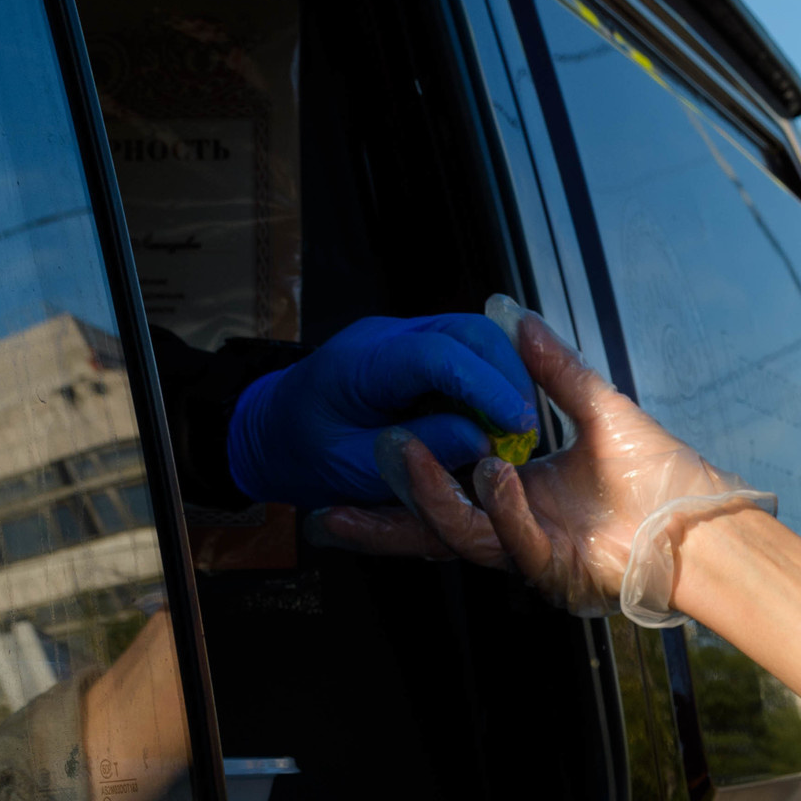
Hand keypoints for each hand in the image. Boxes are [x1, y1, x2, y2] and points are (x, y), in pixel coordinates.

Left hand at [227, 313, 536, 505]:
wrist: (273, 432)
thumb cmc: (303, 453)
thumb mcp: (351, 468)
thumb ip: (415, 453)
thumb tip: (482, 440)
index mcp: (360, 365)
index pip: (437, 356)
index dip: (487, 387)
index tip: (519, 424)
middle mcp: (387, 337)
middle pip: (469, 331)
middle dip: (509, 375)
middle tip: (527, 428)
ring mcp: (406, 337)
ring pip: (477, 335)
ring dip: (506, 377)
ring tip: (517, 426)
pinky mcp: (420, 348)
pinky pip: (470, 350)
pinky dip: (494, 380)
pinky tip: (500, 416)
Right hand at [336, 300, 769, 621]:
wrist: (705, 520)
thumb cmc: (662, 474)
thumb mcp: (599, 408)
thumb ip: (552, 367)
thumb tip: (513, 315)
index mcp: (520, 496)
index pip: (447, 494)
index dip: (400, 486)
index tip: (357, 459)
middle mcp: (519, 530)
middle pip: (435, 531)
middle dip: (382, 522)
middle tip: (333, 503)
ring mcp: (537, 555)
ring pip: (465, 536)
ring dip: (434, 497)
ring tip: (410, 453)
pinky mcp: (562, 572)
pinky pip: (519, 542)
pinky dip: (504, 507)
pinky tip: (494, 474)